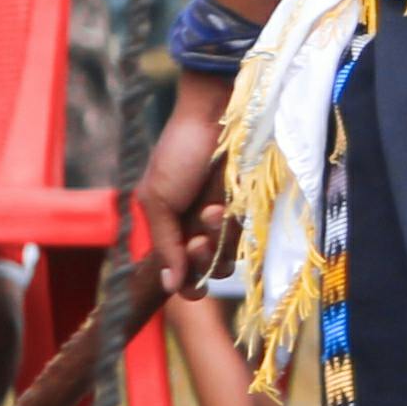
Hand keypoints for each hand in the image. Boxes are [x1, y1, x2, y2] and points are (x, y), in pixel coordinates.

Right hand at [138, 74, 233, 289]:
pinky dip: (235, 226)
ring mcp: (225, 217)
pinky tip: (225, 205)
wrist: (214, 117)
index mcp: (170, 227)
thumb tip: (168, 286)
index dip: (188, 284)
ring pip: (229, 254)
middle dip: (202, 259)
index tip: (193, 289)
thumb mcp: (158, 199)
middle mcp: (198, 227)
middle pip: (207, 269)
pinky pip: (247, 234)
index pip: (180, 272)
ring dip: (219, 240)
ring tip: (212, 211)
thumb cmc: (178, 154)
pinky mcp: (249, 207)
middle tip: (197, 240)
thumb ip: (163, 244)